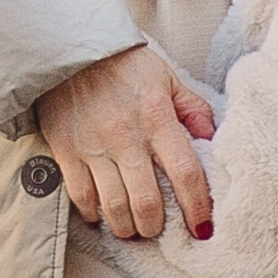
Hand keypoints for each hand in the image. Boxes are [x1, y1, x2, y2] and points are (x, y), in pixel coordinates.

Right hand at [37, 42, 215, 240]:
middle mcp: (126, 136)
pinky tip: (101, 214)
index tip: (202, 229)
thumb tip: (211, 139)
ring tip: (132, 228)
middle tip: (158, 230)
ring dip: (126, 227)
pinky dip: (94, 213)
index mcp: (157, 117)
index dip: (197, 207)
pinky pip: (81, 196)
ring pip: (114, 206)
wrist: (69, 47)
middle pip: (147, 201)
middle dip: (156, 227)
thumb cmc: (122, 63)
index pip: (185, 172)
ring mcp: (93, 146)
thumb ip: (192, 109)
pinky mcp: (66, 150)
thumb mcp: (166, 78)